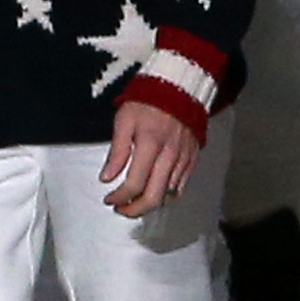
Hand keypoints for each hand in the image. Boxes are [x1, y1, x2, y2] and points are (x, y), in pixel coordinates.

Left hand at [100, 100, 200, 218]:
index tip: (109, 199)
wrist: (178, 90)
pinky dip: (165, 196)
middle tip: (120, 209)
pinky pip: (180, 187)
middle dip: (135, 210)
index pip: (134, 184)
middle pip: (154, 197)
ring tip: (133, 203)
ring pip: (168, 196)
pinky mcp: (192, 160)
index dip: (119, 197)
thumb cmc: (146, 103)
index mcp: (150, 145)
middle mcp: (170, 156)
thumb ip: (117, 152)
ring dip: (149, 204)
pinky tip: (153, 193)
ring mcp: (183, 160)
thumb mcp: (124, 121)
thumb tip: (106, 178)